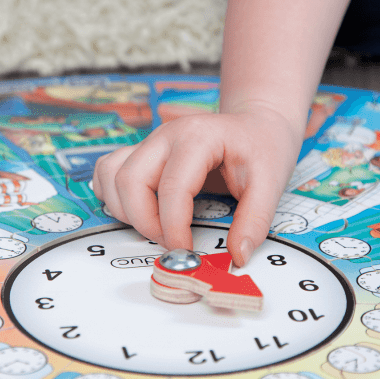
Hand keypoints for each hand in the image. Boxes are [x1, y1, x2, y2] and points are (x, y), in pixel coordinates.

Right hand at [92, 106, 302, 266]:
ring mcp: (151, 142)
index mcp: (198, 137)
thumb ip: (255, 220)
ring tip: (157, 227)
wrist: (258, 124)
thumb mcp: (271, 182)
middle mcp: (166, 135)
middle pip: (130, 181)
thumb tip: (237, 254)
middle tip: (171, 242)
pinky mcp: (143, 152)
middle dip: (145, 222)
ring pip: (112, 176)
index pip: (172, 187)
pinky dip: (114, 196)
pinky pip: (108, 171)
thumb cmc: (263, 147)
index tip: (186, 250)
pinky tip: (139, 211)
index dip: (174, 227)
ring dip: (126, 211)